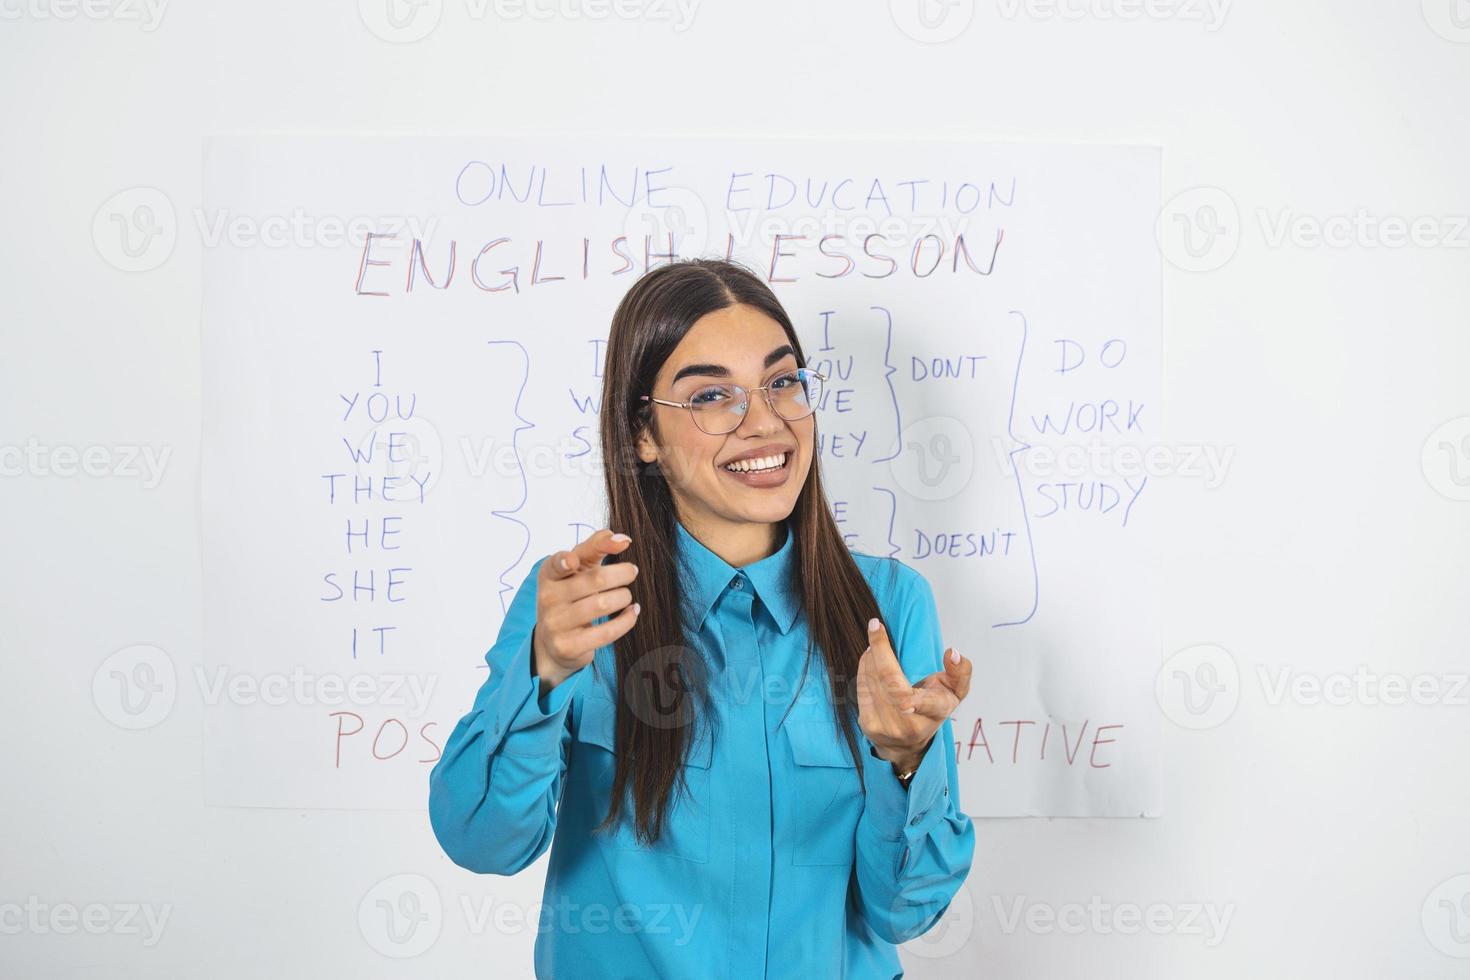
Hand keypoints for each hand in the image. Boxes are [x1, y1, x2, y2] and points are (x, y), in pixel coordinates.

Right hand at [532, 528, 640, 689]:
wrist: (553, 642)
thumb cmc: (571, 595)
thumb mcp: (578, 568)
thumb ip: (596, 546)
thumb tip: (622, 539)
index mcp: (548, 574)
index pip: (558, 562)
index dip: (566, 561)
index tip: (575, 561)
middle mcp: (548, 598)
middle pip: (594, 580)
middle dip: (621, 573)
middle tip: (632, 571)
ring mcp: (556, 624)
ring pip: (602, 605)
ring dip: (624, 597)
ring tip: (627, 595)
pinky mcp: (568, 646)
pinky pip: (606, 632)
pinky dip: (626, 620)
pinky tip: (631, 612)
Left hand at [855, 617, 970, 774]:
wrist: (910, 745)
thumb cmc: (934, 709)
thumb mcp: (955, 692)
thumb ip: (960, 671)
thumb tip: (952, 652)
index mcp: (934, 711)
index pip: (914, 692)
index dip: (895, 667)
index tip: (882, 634)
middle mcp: (909, 723)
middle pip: (887, 680)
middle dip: (879, 649)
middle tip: (876, 627)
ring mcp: (886, 727)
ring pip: (871, 681)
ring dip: (870, 657)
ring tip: (875, 645)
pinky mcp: (868, 726)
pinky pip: (861, 689)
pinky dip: (863, 669)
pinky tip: (869, 660)